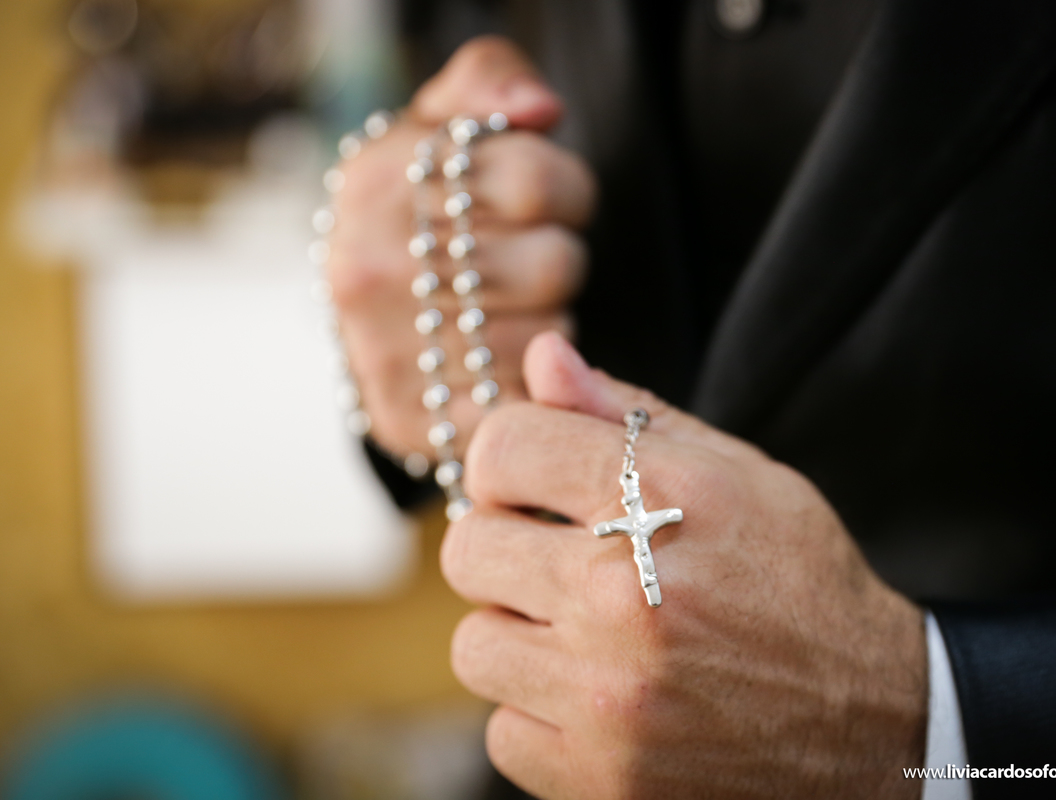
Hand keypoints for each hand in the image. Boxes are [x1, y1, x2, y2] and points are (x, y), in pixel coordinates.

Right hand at [328, 36, 595, 460]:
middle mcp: (365, 270)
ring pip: (550, 335)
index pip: (535, 180)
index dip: (566, 189)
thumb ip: (488, 82)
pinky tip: (510, 358)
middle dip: (560, 257)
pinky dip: (537, 379)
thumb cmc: (421, 211)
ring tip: (511, 308)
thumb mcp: (440, 126)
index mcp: (373, 183)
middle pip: (553, 263)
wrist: (367, 320)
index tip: (545, 201)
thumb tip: (538, 109)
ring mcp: (384, 354)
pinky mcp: (413, 421)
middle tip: (529, 261)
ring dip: (551, 319)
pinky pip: (530, 399)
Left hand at [441, 331, 927, 798]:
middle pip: (469, 548)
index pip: (500, 448)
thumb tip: (544, 357)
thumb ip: (629, 412)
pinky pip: (503, 730)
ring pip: (475, 645)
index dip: (507, 459)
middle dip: (506, 544)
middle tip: (557, 559)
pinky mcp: (601, 776)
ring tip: (582, 632)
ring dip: (519, 634)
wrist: (873, 718)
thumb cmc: (799, 581)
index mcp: (662, 500)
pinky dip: (540, 712)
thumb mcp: (737, 473)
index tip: (532, 484)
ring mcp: (608, 697)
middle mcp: (624, 597)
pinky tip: (598, 694)